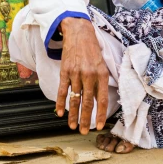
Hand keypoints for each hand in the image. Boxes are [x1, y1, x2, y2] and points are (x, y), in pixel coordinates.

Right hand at [56, 17, 109, 134]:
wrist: (79, 32)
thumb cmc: (92, 48)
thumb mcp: (103, 63)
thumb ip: (102, 80)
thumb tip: (102, 99)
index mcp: (102, 74)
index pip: (102, 99)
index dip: (100, 114)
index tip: (98, 125)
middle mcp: (89, 75)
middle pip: (88, 102)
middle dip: (86, 119)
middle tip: (85, 131)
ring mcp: (76, 74)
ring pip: (75, 99)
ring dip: (73, 115)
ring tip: (73, 126)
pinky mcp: (65, 71)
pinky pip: (62, 90)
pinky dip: (60, 103)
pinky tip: (59, 112)